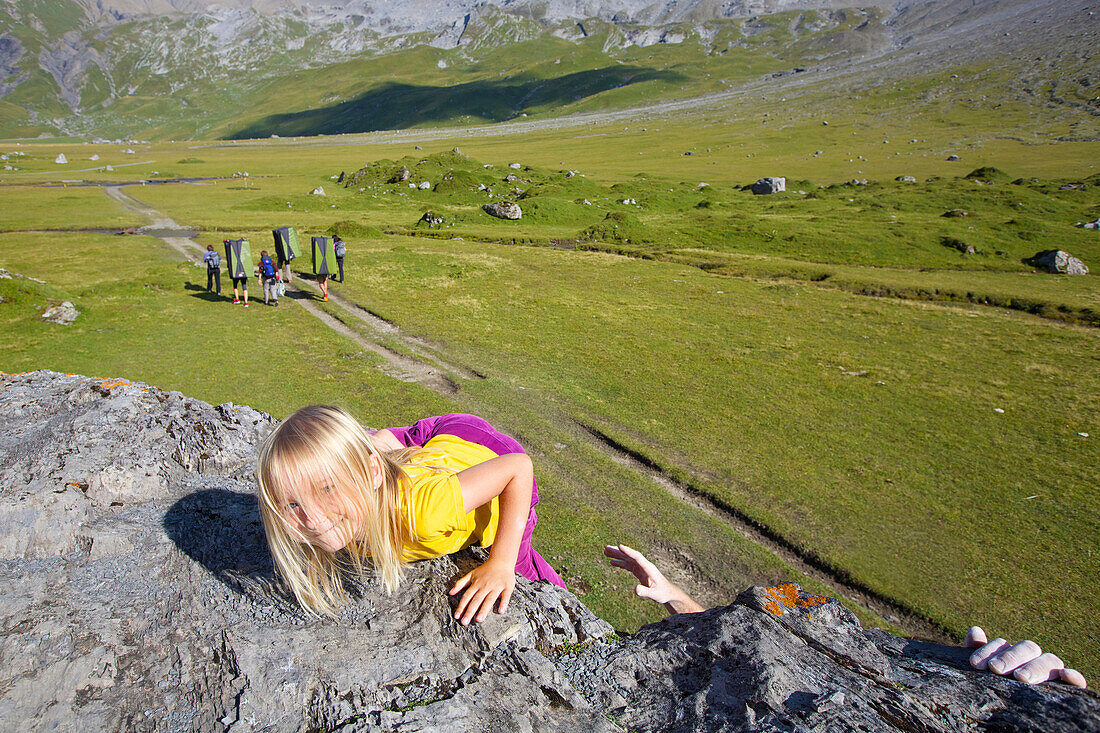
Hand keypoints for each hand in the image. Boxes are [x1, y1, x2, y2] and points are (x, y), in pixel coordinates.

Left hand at [448, 557, 514, 625]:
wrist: (501, 560)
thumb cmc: (485, 570)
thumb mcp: (471, 574)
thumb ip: (460, 583)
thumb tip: (450, 593)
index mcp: (476, 584)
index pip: (467, 596)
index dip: (461, 607)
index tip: (457, 616)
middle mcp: (485, 586)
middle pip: (476, 600)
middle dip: (470, 611)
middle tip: (465, 622)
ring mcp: (496, 587)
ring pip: (489, 600)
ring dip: (484, 610)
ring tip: (478, 620)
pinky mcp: (507, 587)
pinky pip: (505, 596)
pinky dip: (503, 603)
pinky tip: (500, 611)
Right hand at [604, 544, 704, 613]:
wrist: (668, 593)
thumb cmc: (663, 593)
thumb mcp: (655, 595)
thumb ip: (645, 592)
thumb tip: (635, 589)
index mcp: (648, 568)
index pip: (637, 557)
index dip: (628, 551)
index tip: (620, 546)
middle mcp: (644, 565)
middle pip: (630, 556)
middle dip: (618, 551)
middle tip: (606, 547)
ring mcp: (641, 568)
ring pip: (628, 559)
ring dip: (617, 555)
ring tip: (605, 551)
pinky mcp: (639, 572)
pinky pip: (628, 565)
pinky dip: (620, 563)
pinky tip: (612, 562)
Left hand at [966, 626, 1086, 687]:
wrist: (1016, 706)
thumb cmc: (997, 685)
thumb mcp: (986, 670)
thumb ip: (979, 651)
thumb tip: (975, 631)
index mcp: (1012, 652)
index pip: (1002, 644)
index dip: (988, 651)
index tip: (974, 664)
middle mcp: (1033, 658)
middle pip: (1027, 648)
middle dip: (1010, 657)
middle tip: (996, 669)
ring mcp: (1050, 670)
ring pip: (1049, 660)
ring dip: (1035, 667)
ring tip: (1021, 678)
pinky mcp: (1066, 686)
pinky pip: (1076, 678)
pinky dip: (1074, 676)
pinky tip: (1065, 675)